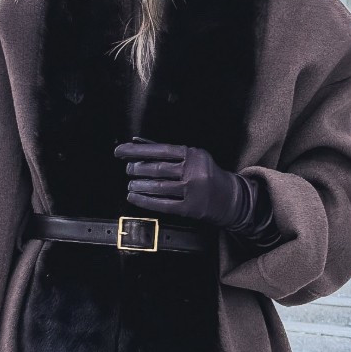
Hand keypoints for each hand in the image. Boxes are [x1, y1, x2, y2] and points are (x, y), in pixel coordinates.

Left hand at [114, 138, 250, 229]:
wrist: (230, 197)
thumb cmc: (206, 173)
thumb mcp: (192, 156)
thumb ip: (167, 151)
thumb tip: (138, 144)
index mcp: (192, 154)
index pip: (160, 150)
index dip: (137, 150)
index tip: (120, 152)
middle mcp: (192, 170)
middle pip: (158, 169)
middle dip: (137, 169)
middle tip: (128, 170)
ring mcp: (192, 190)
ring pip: (158, 187)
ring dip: (139, 186)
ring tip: (130, 185)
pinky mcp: (190, 207)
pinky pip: (162, 204)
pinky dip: (145, 201)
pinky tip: (134, 198)